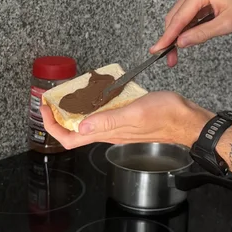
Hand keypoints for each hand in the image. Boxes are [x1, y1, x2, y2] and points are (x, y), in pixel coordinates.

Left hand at [40, 92, 211, 149]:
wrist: (186, 119)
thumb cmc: (165, 115)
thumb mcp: (134, 113)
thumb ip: (107, 120)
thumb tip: (80, 126)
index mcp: (107, 133)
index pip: (69, 139)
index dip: (52, 126)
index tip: (45, 109)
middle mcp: (109, 132)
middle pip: (74, 132)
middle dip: (58, 117)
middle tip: (52, 99)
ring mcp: (117, 127)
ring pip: (86, 123)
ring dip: (74, 111)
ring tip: (69, 94)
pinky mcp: (126, 119)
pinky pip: (101, 116)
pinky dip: (92, 105)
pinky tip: (96, 93)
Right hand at [150, 0, 231, 67]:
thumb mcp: (226, 24)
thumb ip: (201, 34)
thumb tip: (181, 42)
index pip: (178, 19)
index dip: (166, 37)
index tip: (156, 50)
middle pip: (175, 17)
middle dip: (171, 39)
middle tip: (170, 59)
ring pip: (180, 17)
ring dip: (177, 35)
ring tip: (175, 55)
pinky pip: (188, 15)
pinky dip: (186, 28)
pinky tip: (187, 40)